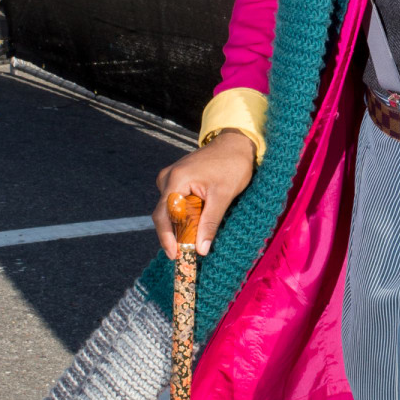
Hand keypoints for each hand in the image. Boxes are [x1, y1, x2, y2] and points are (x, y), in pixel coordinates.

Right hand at [153, 131, 255, 258]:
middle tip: (186, 255)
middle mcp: (168, 178)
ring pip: (170, 210)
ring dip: (181, 226)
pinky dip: (184, 216)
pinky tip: (195, 225)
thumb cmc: (232, 166)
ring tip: (194, 241)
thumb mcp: (223, 196)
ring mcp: (170, 178)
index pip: (163, 215)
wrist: (235, 144)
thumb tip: (200, 250)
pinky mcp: (177, 180)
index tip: (175, 256)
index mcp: (176, 179)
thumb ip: (210, 223)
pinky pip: (175, 203)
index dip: (167, 238)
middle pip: (164, 214)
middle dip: (174, 236)